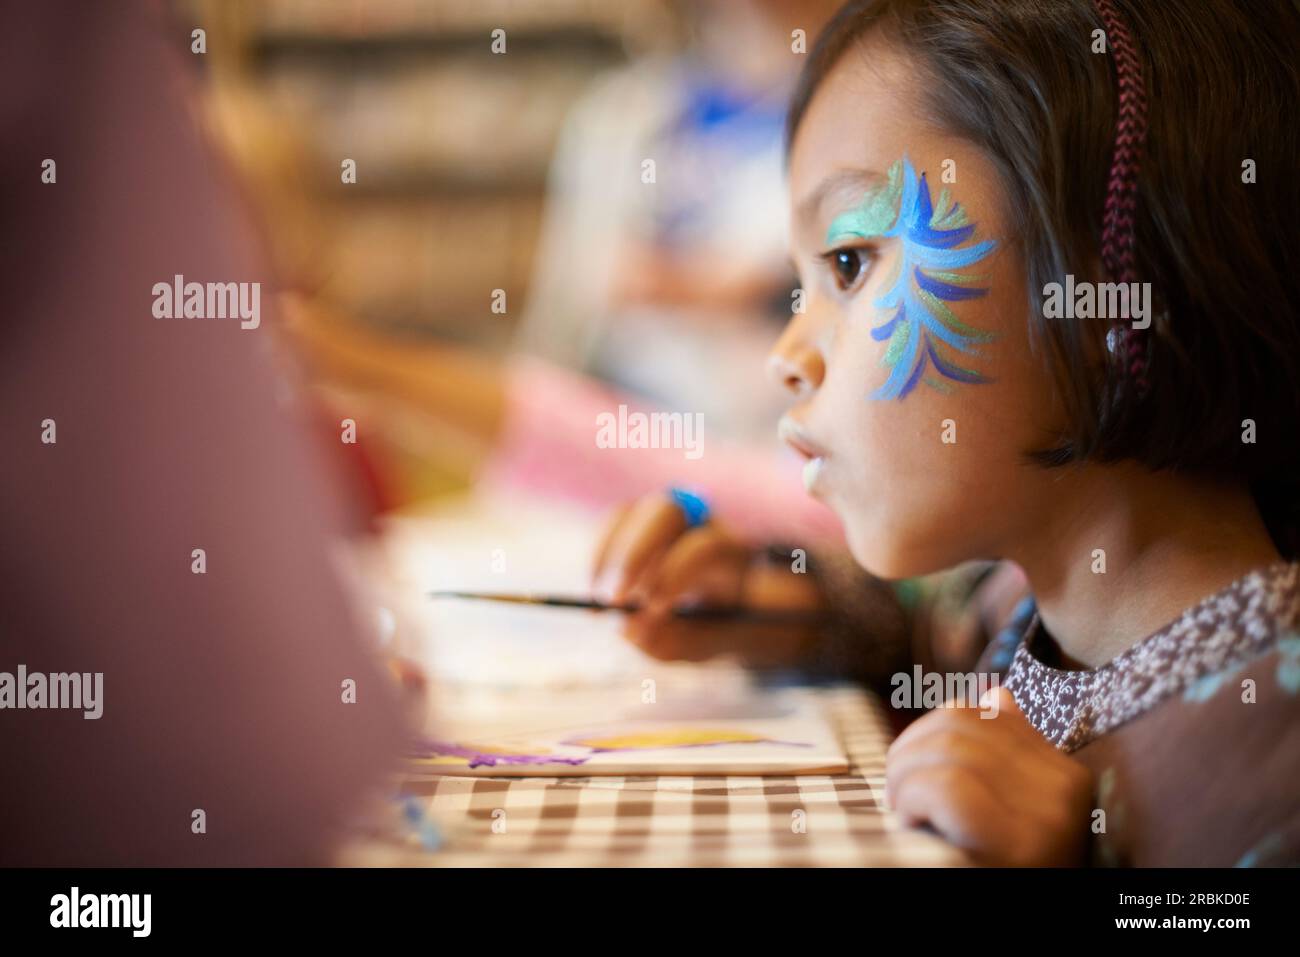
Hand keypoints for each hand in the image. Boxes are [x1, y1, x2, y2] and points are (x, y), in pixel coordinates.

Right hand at [590, 491, 821, 664]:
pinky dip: (599, 553)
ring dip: (609, 554)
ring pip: (631, 513)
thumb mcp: (704, 642)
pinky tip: (595, 589)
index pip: (702, 548)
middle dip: (636, 555)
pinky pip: (612, 523)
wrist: (719, 604)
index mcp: (733, 549)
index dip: (674, 576)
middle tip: (616, 601)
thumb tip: (627, 630)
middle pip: (666, 512)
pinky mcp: (641, 516)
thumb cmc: (713, 624)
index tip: (652, 609)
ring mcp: (668, 512)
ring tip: (600, 602)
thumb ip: (674, 641)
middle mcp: (702, 519)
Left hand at [886, 688, 1092, 865]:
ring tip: (905, 813)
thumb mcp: (1009, 810)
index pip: (982, 713)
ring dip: (903, 779)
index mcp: (1066, 775)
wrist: (1027, 934)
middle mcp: (1065, 789)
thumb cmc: (996, 864)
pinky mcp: (1017, 843)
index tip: (916, 775)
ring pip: (945, 749)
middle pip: (958, 723)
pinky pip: (944, 785)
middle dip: (908, 753)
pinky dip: (912, 800)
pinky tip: (914, 825)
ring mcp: (1045, 816)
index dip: (928, 733)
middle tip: (901, 798)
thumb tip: (995, 697)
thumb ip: (1006, 755)